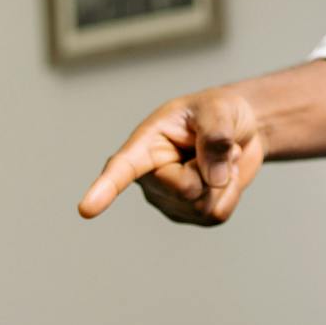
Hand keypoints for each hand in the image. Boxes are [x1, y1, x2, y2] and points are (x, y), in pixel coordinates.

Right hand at [78, 86, 265, 225]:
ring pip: (203, 205)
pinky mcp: (192, 215)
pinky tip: (223, 176)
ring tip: (217, 158)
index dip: (104, 189)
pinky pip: (218, 214)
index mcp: (146, 145)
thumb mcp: (219, 109)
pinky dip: (231, 193)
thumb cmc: (218, 111)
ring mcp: (170, 200)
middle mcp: (150, 177)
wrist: (239, 129)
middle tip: (213, 146)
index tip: (86, 209)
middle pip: (185, 191)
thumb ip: (216, 137)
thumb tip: (214, 180)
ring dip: (224, 180)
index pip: (122, 169)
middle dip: (210, 169)